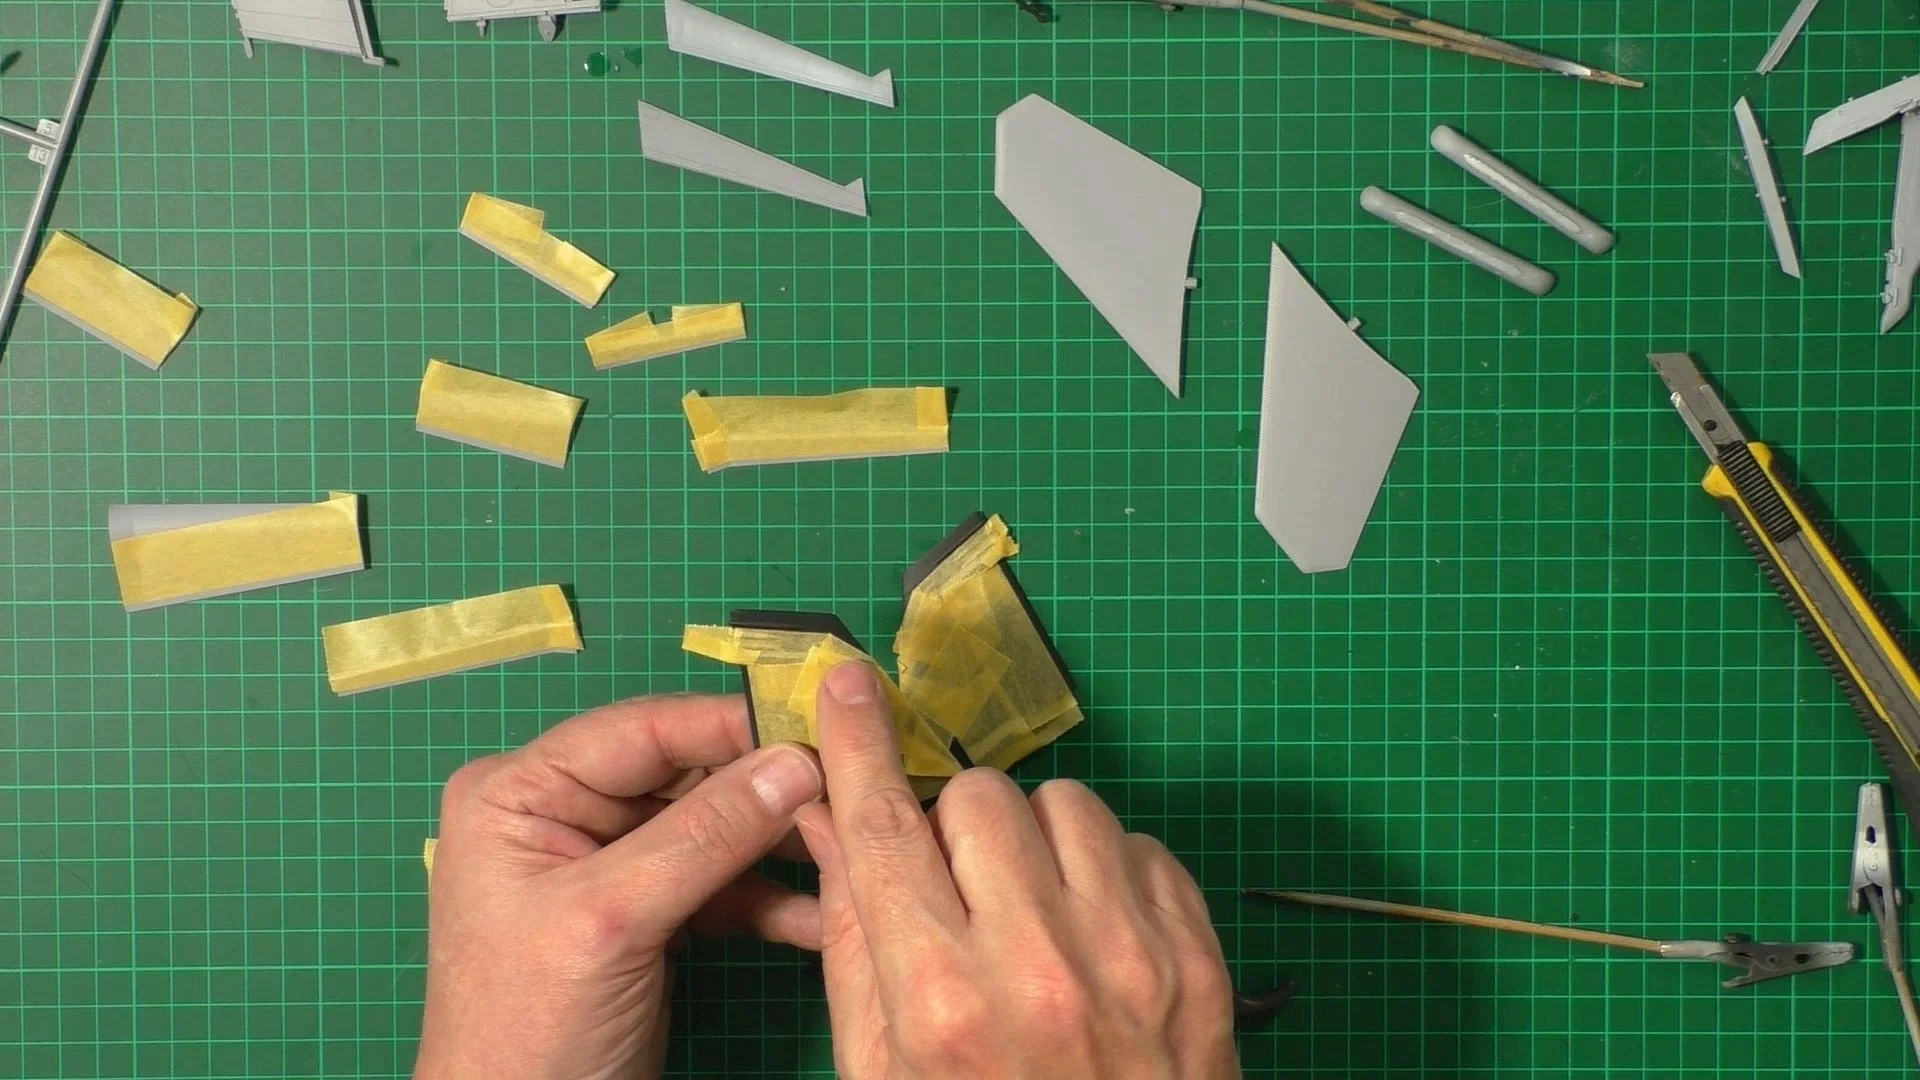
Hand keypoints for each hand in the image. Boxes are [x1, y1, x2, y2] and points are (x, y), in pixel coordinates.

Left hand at [415, 694, 824, 1079]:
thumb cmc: (523, 1032)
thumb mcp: (612, 922)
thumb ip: (704, 837)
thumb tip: (794, 763)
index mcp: (520, 792)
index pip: (641, 729)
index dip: (729, 725)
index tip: (814, 725)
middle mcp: (560, 815)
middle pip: (684, 774)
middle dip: (764, 788)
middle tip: (846, 788)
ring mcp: (604, 867)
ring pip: (711, 829)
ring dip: (776, 846)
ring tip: (843, 850)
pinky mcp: (643, 917)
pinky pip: (716, 886)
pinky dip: (766, 901)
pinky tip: (817, 915)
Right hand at [794, 663, 1238, 1078]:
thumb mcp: (880, 1071)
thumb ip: (851, 939)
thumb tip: (825, 816)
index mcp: (940, 1000)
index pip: (886, 827)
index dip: (858, 744)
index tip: (847, 687)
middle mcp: (1039, 964)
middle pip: (980, 797)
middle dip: (957, 824)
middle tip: (958, 882)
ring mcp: (1132, 956)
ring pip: (1067, 803)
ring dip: (1036, 841)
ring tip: (1033, 911)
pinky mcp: (1198, 956)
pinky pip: (1140, 844)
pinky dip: (1107, 874)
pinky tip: (1093, 936)